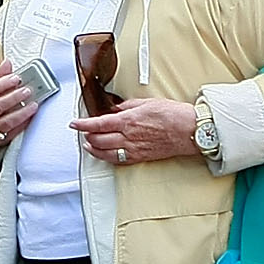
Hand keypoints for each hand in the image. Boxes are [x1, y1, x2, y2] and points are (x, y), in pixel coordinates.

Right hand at [0, 70, 37, 154]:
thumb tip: (7, 62)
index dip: (3, 84)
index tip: (16, 78)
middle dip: (14, 97)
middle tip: (27, 90)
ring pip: (6, 122)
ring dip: (21, 112)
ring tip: (33, 104)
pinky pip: (13, 132)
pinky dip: (24, 123)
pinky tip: (31, 115)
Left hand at [73, 96, 199, 165]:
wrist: (188, 131)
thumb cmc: (172, 115)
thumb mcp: (147, 102)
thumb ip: (127, 106)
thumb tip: (115, 108)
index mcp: (128, 120)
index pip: (98, 124)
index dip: (83, 124)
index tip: (74, 123)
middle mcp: (128, 136)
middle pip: (98, 139)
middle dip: (87, 136)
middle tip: (84, 131)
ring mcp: (133, 149)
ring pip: (105, 152)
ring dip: (94, 148)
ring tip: (88, 144)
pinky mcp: (140, 157)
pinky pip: (118, 160)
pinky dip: (106, 158)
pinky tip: (103, 154)